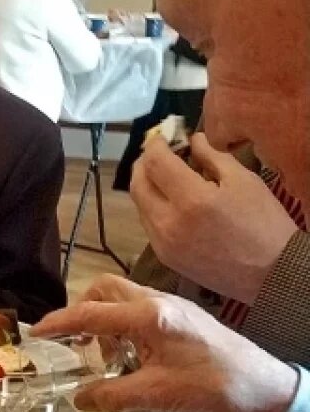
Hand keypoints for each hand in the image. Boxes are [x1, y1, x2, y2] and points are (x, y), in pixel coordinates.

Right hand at [34, 275, 297, 411]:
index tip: (34, 332)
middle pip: (103, 290)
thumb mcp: (157, 397)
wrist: (267, 387)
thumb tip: (78, 397)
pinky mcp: (181, 315)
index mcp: (149, 317)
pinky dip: (124, 327)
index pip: (89, 312)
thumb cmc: (214, 388)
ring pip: (121, 298)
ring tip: (111, 360)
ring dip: (104, 322)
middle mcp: (157, 301)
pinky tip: (134, 358)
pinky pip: (138, 310)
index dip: (58, 322)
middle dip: (82, 312)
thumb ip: (110, 395)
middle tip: (78, 345)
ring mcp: (170, 305)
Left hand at [131, 133, 296, 302]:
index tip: (161, 136)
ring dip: (146, 185)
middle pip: (138, 184)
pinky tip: (169, 201)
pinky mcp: (164, 257)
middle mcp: (169, 223)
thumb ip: (213, 156)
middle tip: (158, 153)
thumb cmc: (264, 224)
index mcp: (192, 200)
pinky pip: (148, 224)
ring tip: (163, 175)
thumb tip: (192, 139)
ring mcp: (163, 243)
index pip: (156, 163)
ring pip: (139, 205)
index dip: (155, 145)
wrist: (272, 275)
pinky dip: (152, 206)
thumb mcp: (245, 181)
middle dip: (144, 163)